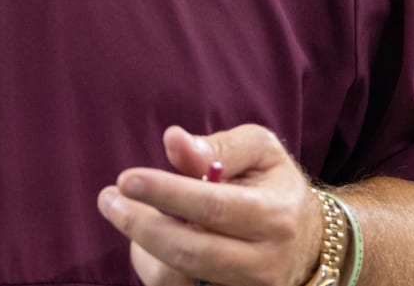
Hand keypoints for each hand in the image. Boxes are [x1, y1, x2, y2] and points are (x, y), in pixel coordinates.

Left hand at [98, 124, 322, 285]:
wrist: (305, 243)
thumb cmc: (273, 186)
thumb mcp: (259, 151)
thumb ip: (218, 146)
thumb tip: (173, 141)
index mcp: (275, 216)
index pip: (213, 207)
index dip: (166, 193)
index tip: (126, 179)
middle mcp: (264, 264)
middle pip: (191, 253)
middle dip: (141, 225)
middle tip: (108, 199)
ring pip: (179, 280)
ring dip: (143, 248)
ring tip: (128, 214)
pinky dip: (154, 266)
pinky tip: (147, 241)